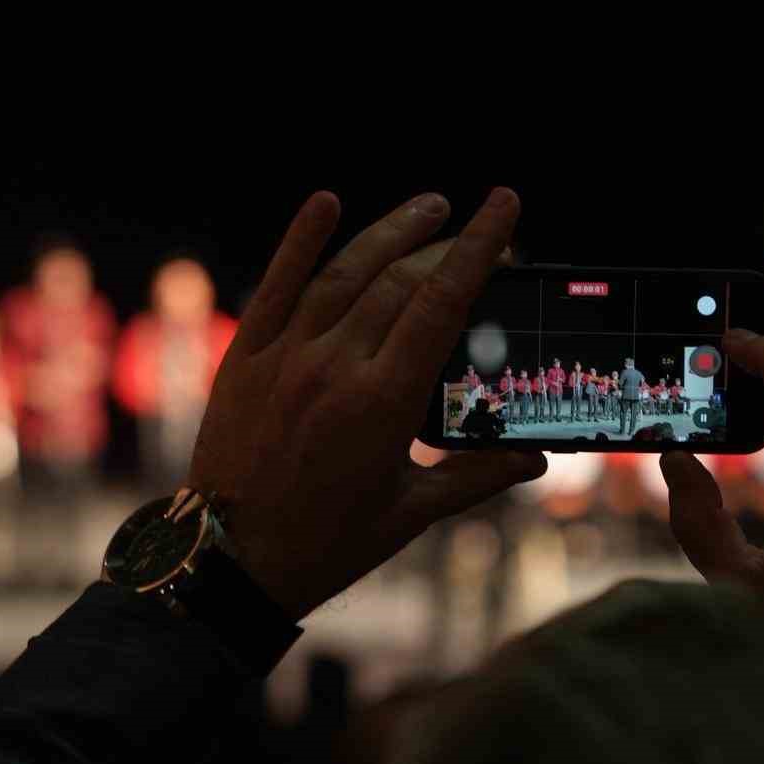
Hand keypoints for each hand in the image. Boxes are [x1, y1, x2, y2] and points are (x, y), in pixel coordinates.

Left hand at [189, 189, 546, 619]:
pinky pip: (276, 286)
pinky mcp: (246, 358)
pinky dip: (301, 240)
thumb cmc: (325, 544)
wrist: (228, 562)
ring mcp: (284, 357)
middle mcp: (333, 366)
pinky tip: (326, 202)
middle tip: (478, 231)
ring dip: (391, 231)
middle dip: (447, 245)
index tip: (505, 207)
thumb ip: (476, 476)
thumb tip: (536, 459)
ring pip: (344, 273)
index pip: (441, 302)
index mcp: (382, 402)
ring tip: (429, 207)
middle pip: (400, 280)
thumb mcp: (409, 514)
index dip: (478, 248)